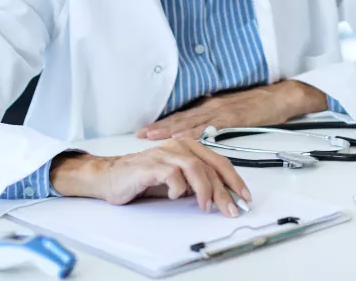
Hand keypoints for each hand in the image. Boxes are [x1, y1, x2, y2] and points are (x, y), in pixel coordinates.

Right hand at [49, 139, 250, 216]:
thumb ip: (197, 182)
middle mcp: (179, 146)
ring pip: (196, 168)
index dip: (234, 179)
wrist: (111, 176)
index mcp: (189, 147)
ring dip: (205, 190)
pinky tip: (174, 196)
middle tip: (231, 209)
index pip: (219, 161)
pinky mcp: (151, 165)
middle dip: (224, 191)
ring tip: (205, 206)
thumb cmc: (144, 178)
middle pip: (211, 166)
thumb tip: (222, 196)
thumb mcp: (177, 180)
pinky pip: (173, 175)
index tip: (244, 197)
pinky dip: (178, 188)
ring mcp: (165, 154)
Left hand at [137, 81, 328, 140]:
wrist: (281, 96)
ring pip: (190, 122)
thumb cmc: (261, 103)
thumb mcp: (235, 108)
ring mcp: (221, 112)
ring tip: (152, 137)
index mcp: (213, 105)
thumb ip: (218, 116)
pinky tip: (182, 139)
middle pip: (181, 119)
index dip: (164, 123)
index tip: (147, 130)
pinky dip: (194, 133)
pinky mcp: (232, 119)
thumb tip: (205, 126)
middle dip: (160, 127)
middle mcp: (213, 107)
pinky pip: (209, 127)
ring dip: (169, 130)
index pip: (183, 115)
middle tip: (141, 134)